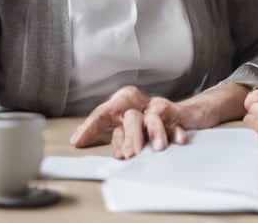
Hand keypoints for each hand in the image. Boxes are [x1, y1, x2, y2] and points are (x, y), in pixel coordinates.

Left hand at [70, 86, 188, 158]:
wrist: (180, 113)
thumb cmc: (146, 120)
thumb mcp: (123, 123)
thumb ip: (103, 128)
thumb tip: (77, 137)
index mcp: (124, 103)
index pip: (104, 112)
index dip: (91, 126)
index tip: (79, 141)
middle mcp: (141, 104)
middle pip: (132, 117)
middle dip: (130, 136)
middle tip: (128, 155)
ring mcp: (160, 109)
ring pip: (155, 118)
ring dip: (155, 132)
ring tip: (156, 149)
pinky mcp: (178, 116)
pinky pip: (177, 123)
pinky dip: (177, 131)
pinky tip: (179, 140)